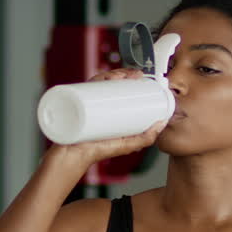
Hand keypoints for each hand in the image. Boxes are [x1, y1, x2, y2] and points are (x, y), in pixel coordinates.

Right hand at [46, 68, 167, 168]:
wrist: (69, 158)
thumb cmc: (94, 152)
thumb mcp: (125, 145)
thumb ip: (144, 138)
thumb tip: (161, 124)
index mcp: (107, 109)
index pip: (118, 88)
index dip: (128, 79)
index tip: (140, 76)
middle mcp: (95, 103)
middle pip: (109, 82)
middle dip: (123, 74)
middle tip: (135, 75)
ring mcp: (84, 102)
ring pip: (98, 82)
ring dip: (111, 74)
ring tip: (122, 77)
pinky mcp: (74, 103)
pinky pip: (84, 87)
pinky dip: (95, 80)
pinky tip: (104, 78)